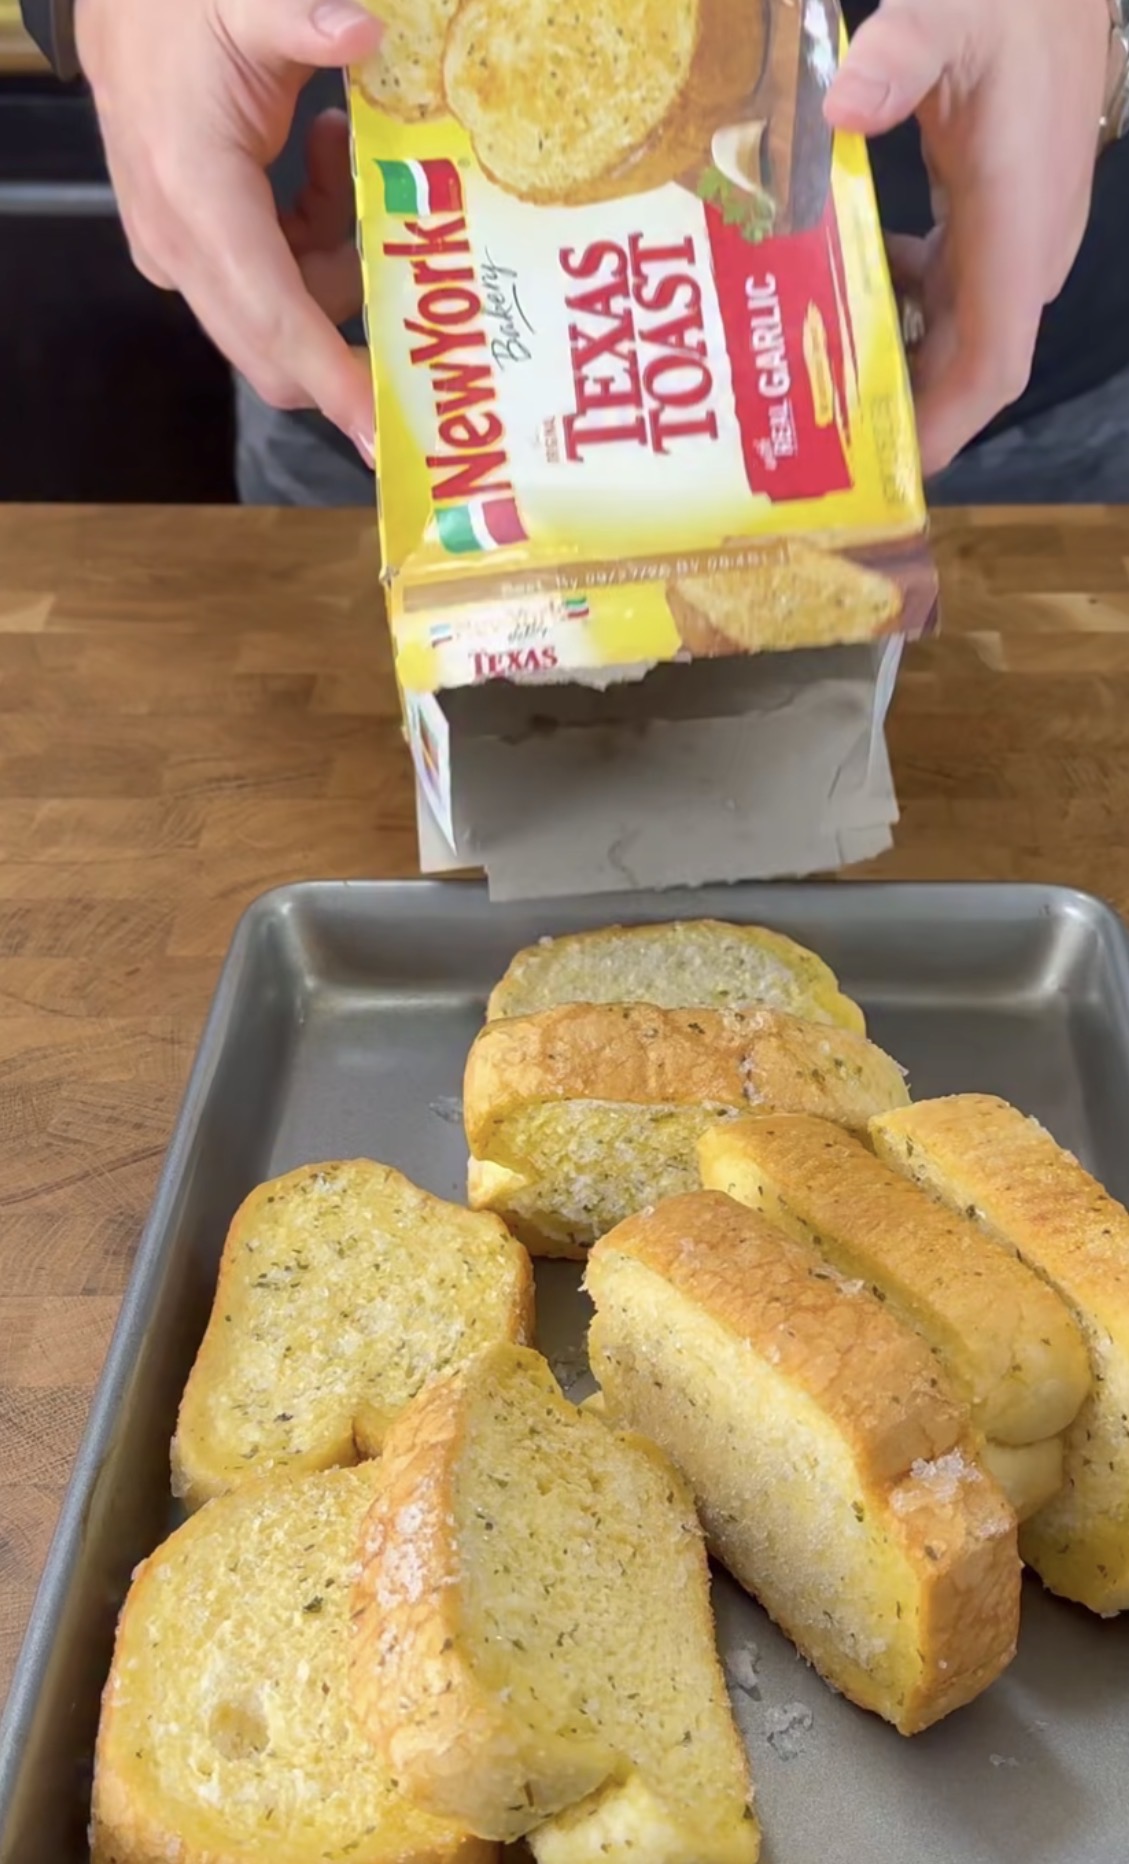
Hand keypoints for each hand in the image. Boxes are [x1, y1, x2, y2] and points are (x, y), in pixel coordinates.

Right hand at [76, 0, 383, 463]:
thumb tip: (359, 30)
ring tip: (337, 156)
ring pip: (288, 312)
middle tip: (417, 333)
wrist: (122, 9)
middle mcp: (183, 246)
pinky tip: (320, 161)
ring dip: (334, 256)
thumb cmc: (177, 12)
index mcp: (197, 200)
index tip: (378, 431)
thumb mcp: (245, 6)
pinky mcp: (196, 252)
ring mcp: (184, 256)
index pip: (272, 318)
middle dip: (346, 350)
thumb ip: (300, 19)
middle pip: (272, 349)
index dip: (329, 380)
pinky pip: (277, 283)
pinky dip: (313, 239)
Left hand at [826, 0, 1110, 474]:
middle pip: (967, 365)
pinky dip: (900, 308)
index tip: (886, 468)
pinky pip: (952, 292)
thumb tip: (847, 104)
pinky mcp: (1000, 216)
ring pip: (958, 333)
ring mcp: (1018, 235)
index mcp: (1017, 223)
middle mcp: (1027, 247)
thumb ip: (899, 52)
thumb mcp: (948, 9)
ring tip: (814, 387)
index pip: (992, 362)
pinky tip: (840, 297)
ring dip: (895, 362)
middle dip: (899, 411)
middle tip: (814, 442)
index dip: (943, 426)